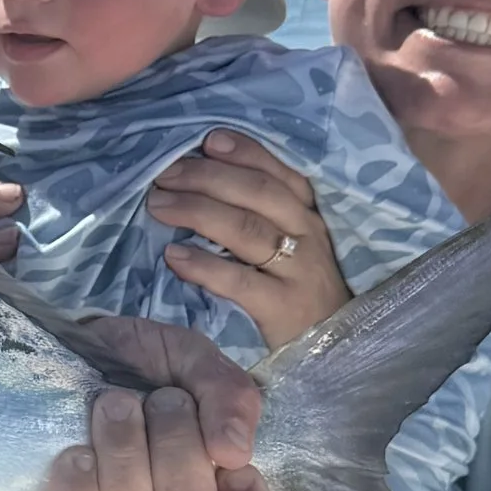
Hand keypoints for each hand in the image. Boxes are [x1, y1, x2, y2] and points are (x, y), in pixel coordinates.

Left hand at [30, 314, 275, 490]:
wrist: (64, 342)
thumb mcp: (193, 362)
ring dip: (125, 452)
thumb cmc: (136, 363)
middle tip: (161, 401)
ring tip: (113, 404)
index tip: (235, 468)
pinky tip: (76, 455)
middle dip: (177, 447)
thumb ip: (229, 395)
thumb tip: (235, 453)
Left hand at [147, 128, 350, 346]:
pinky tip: (173, 257)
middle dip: (208, 177)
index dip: (245, 152)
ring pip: (247, 229)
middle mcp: (307, 235)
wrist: (332, 351)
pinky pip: (238, 281)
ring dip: (198, 211)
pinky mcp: (283, 308)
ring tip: (158, 205)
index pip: (279, 172)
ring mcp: (298, 271)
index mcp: (307, 215)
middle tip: (164, 173)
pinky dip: (203, 266)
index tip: (208, 139)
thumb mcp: (292, 247)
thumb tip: (203, 182)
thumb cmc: (299, 292)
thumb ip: (260, 216)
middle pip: (258, 193)